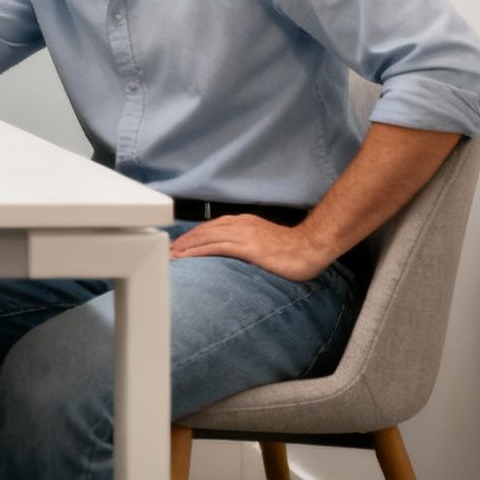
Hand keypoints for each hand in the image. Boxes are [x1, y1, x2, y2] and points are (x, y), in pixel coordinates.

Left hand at [170, 215, 334, 282]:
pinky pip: (215, 247)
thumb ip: (248, 242)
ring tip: (172, 255)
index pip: (211, 227)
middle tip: (169, 250)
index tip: (180, 244)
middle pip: (204, 230)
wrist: (310, 246)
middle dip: (184, 240)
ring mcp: (242, 234)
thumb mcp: (265, 241)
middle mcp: (240, 224)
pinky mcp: (246, 247)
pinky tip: (187, 257)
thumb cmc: (292, 248)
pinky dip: (197, 252)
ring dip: (185, 246)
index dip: (193, 236)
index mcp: (244, 222)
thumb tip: (235, 253)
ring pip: (205, 237)